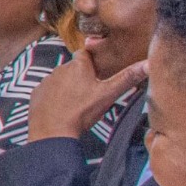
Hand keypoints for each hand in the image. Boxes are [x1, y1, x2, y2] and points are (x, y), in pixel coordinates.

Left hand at [28, 53, 146, 141]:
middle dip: (82, 76)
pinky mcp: (36, 93)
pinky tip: (62, 108)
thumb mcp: (108, 94)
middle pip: (74, 68)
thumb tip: (149, 63)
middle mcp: (59, 68)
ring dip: (68, 87)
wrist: (52, 132)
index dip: (93, 60)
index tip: (99, 69)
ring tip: (77, 102)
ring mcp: (45, 81)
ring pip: (60, 79)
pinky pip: (48, 91)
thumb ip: (127, 78)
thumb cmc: (82, 112)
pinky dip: (54, 97)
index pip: (86, 54)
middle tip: (92, 91)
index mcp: (78, 65)